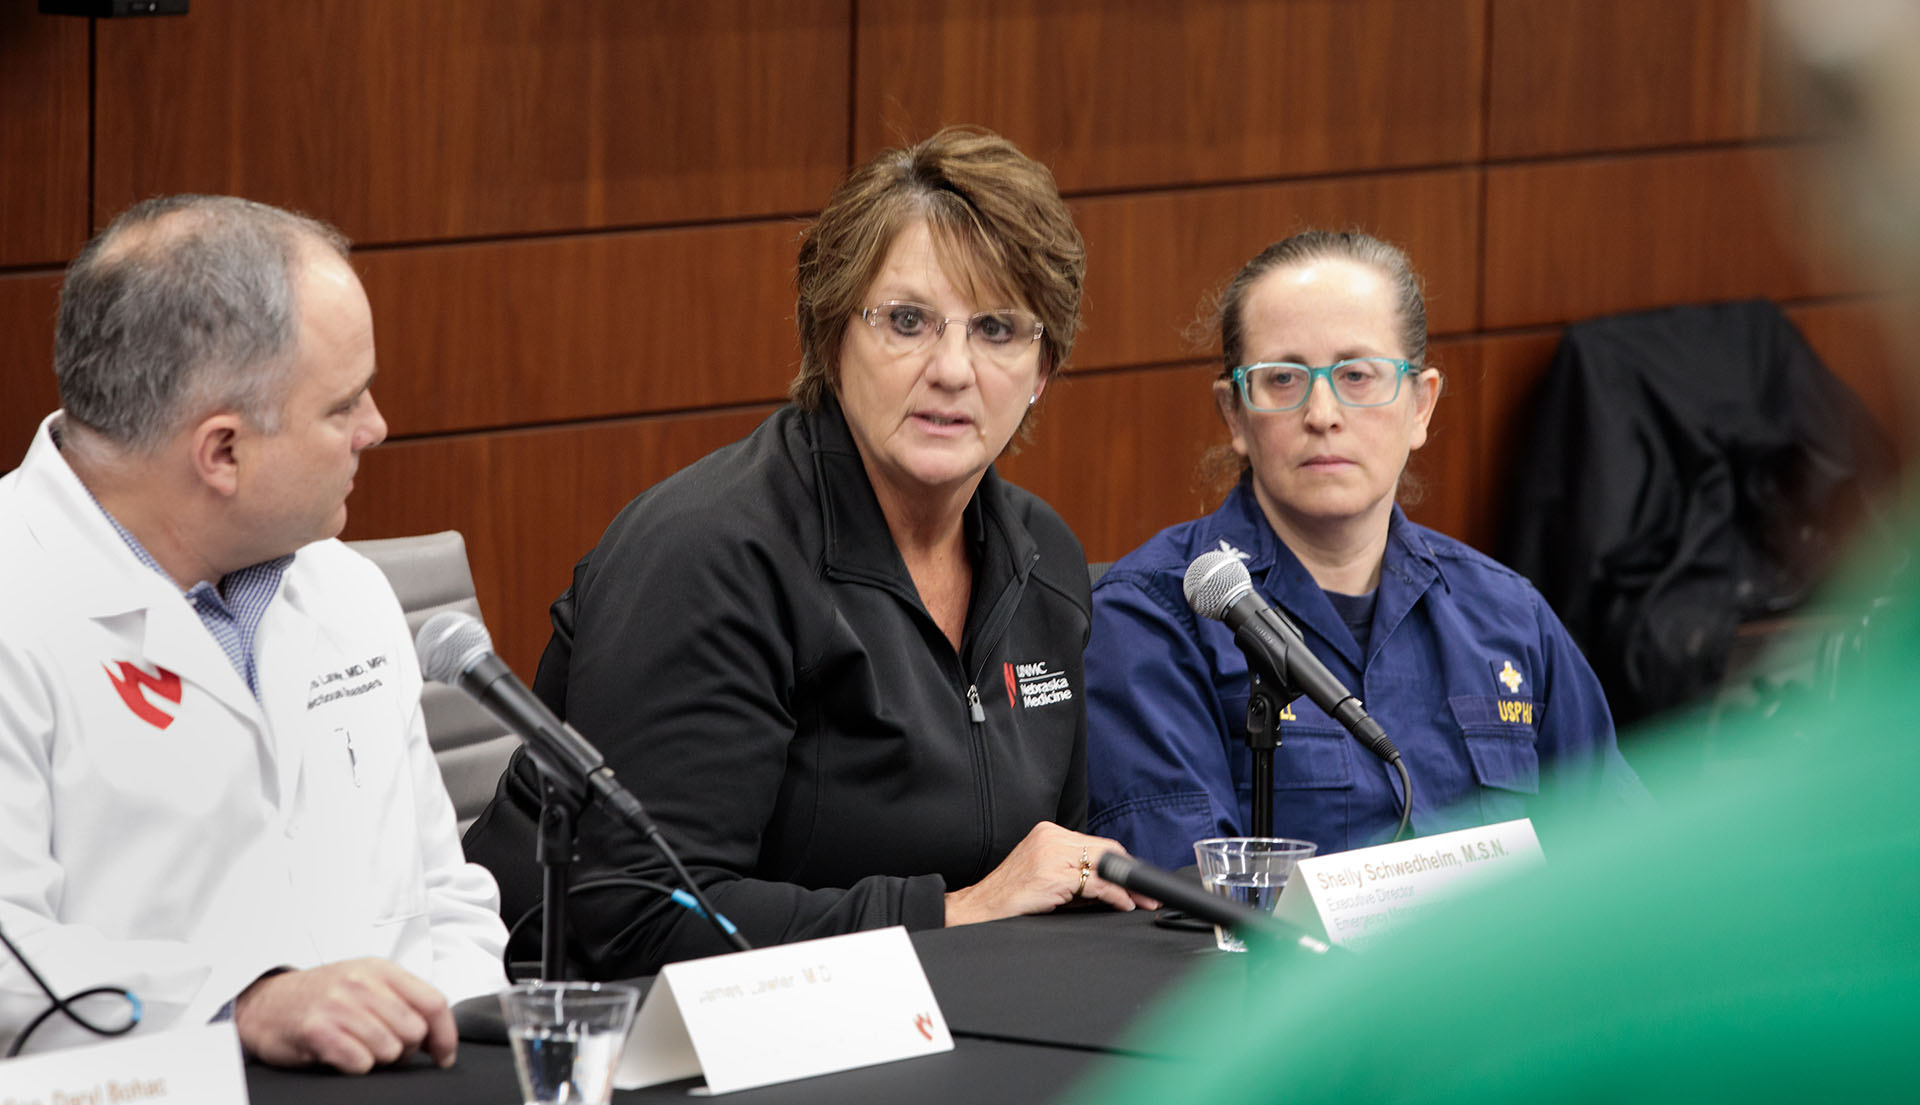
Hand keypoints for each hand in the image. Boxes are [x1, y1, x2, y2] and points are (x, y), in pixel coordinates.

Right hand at [232, 958, 457, 1073]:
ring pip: (390, 1050)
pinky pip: (361, 1063)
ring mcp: (339, 1005)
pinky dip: (356, 1066)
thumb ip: (403, 1001)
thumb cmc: (322, 997)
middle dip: (406, 1050)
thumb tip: (439, 1036)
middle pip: (414, 1031)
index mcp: (381, 970)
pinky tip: (342, 1055)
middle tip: (384, 1050)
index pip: (433, 1003)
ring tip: (358, 1048)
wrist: (265, 1003)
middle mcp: (362, 983)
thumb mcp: (366, 984)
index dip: (445, 1035)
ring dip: (379, 1059)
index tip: (443, 1056)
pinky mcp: (317, 1030)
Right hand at [944, 821, 1159, 925]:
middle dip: (1131, 874)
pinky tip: (1121, 904)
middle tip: (1147, 894)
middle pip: (1106, 850)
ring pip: (1104, 864)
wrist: (978, 909)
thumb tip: (1112, 886)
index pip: (1098, 844)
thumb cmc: (1011, 898)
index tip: (1138, 881)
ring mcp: (1052, 853)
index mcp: (1049, 833)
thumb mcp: (1046, 877)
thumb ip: (1075, 874)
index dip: (1123, 864)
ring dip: (1127, 886)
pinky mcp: (1053, 873)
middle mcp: (1051, 836)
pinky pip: (1095, 881)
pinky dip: (1115, 894)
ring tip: (1140, 901)